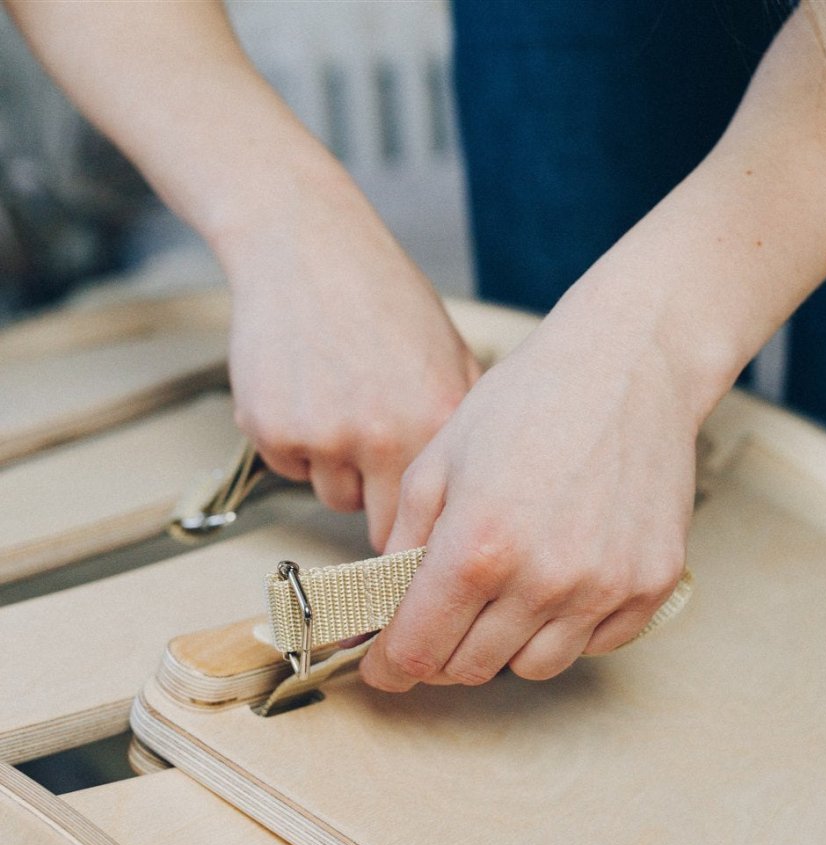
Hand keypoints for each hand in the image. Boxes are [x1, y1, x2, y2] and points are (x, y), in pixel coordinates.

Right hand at [221, 174, 480, 549]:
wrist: (305, 245)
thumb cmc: (382, 299)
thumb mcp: (452, 357)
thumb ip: (463, 430)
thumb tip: (478, 500)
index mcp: (436, 423)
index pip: (437, 524)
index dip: (428, 534)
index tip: (423, 542)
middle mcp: (382, 436)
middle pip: (384, 531)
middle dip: (384, 509)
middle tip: (380, 469)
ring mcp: (323, 435)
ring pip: (335, 498)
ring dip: (339, 472)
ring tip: (343, 406)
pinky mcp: (271, 429)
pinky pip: (290, 470)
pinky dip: (295, 445)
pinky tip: (307, 392)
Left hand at [359, 293, 704, 689]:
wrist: (629, 367)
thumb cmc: (529, 402)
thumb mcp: (439, 462)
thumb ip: (403, 544)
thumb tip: (381, 609)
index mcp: (477, 548)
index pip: (418, 650)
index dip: (392, 665)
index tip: (387, 667)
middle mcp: (543, 580)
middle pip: (471, 668)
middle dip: (444, 652)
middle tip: (444, 621)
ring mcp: (604, 588)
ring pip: (535, 668)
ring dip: (507, 645)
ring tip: (506, 597)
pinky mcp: (651, 586)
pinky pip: (596, 645)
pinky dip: (569, 629)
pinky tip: (561, 583)